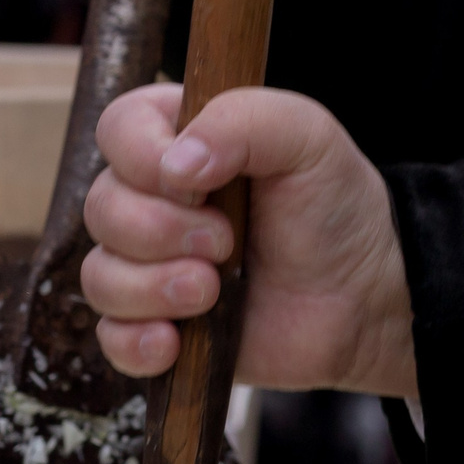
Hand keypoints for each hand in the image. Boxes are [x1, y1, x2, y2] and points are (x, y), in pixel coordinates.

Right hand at [81, 83, 415, 396]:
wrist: (363, 297)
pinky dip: (137, 343)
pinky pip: (111, 339)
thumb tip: (175, 166)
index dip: (142, 158)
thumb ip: (242, 121)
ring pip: (100, 276)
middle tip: (226, 242)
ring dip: (154, 288)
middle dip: (161, 231)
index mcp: (179, 139)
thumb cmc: (334, 209)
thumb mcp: (307, 137)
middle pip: (101, 207)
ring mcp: (150, 266)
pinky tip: (176, 341)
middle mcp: (154, 199)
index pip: (116, 129)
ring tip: (213, 291)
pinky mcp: (157, 325)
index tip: (197, 184)